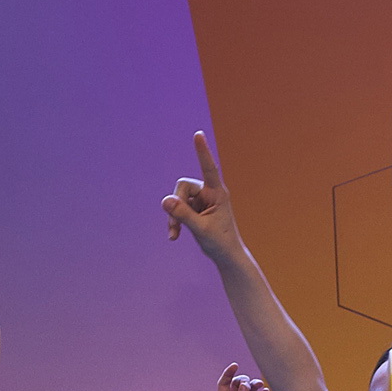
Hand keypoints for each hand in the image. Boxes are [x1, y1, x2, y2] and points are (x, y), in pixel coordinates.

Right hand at [161, 130, 243, 259]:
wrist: (226, 256)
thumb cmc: (220, 243)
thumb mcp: (200, 229)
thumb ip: (182, 215)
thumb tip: (165, 201)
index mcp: (218, 193)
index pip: (209, 169)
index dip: (202, 152)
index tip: (198, 135)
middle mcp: (210, 193)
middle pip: (183, 187)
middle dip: (176, 204)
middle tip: (174, 225)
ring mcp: (202, 200)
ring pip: (178, 199)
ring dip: (174, 217)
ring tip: (174, 234)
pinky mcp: (195, 209)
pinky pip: (178, 209)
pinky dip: (175, 222)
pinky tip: (174, 236)